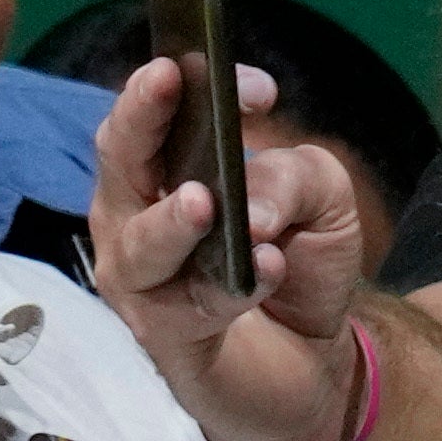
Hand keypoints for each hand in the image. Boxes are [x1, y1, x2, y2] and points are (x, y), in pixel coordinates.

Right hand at [86, 57, 382, 440]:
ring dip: (173, 219)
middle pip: (119, 154)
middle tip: (166, 79)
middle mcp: (134, 212)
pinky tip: (266, 271)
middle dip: (142, 115)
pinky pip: (187, 305)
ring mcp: (141, 276)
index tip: (253, 86)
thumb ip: (292, 178)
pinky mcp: (163, 334)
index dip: (186, 83)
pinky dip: (230, 286)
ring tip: (205, 202)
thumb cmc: (297, 260)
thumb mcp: (322, 200)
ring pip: (141, 240)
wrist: (312, 361)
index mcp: (163, 165)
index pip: (157, 110)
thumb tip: (247, 206)